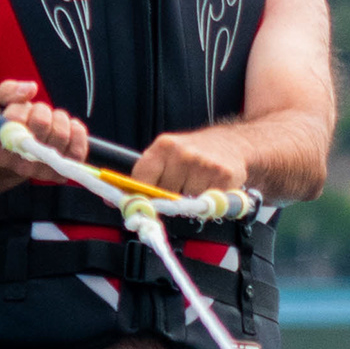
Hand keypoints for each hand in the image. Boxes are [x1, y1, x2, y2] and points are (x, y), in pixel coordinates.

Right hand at [0, 81, 89, 165]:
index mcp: (0, 152)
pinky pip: (78, 151)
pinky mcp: (62, 171)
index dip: (22, 109)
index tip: (21, 108)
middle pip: (42, 124)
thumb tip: (31, 88)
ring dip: (59, 118)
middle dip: (41, 110)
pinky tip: (68, 127)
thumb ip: (8, 92)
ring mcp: (43, 171)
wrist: (14, 155)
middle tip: (37, 112)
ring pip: (62, 134)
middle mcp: (22, 166)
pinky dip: (77, 131)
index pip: (16, 123)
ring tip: (50, 119)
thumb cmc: (4, 126)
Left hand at [133, 130, 248, 196]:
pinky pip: (207, 204)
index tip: (143, 203)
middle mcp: (183, 154)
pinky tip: (211, 187)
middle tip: (179, 189)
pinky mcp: (224, 177)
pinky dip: (208, 203)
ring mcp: (205, 165)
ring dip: (189, 202)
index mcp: (164, 146)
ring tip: (197, 185)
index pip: (141, 180)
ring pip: (185, 203)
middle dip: (168, 200)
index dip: (140, 196)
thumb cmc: (195, 153)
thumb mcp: (167, 156)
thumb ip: (145, 177)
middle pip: (163, 196)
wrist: (233, 144)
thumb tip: (115, 201)